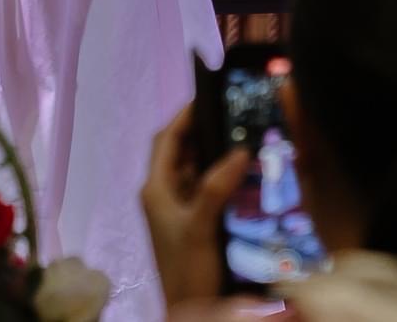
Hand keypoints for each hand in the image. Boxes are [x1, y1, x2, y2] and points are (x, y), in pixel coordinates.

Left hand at [141, 103, 250, 307]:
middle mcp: (161, 194)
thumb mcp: (200, 226)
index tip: (208, 97)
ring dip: (213, 156)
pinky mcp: (190, 222)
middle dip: (202, 133)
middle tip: (233, 115)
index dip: (184, 117)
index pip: (165, 140)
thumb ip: (215, 188)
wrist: (187, 312)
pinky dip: (219, 178)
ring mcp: (175, 210)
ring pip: (193, 171)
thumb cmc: (187, 268)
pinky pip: (203, 190)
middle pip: (179, 152)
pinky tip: (241, 174)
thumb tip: (239, 150)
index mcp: (155, 189)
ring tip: (242, 137)